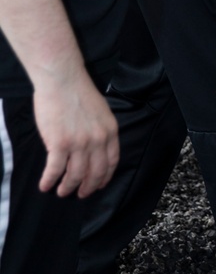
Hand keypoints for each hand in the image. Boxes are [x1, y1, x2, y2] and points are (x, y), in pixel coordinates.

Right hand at [33, 69, 119, 197]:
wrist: (62, 80)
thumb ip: (100, 131)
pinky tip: (45, 185)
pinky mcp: (60, 144)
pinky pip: (55, 170)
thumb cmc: (78, 92)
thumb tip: (93, 149)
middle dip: (88, 187)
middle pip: (95, 173)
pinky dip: (50, 180)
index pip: (111, 162)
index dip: (104, 177)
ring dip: (68, 187)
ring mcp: (79, 143)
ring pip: (75, 175)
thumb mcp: (101, 112)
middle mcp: (98, 141)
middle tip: (81, 194)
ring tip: (61, 191)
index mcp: (110, 131)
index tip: (99, 184)